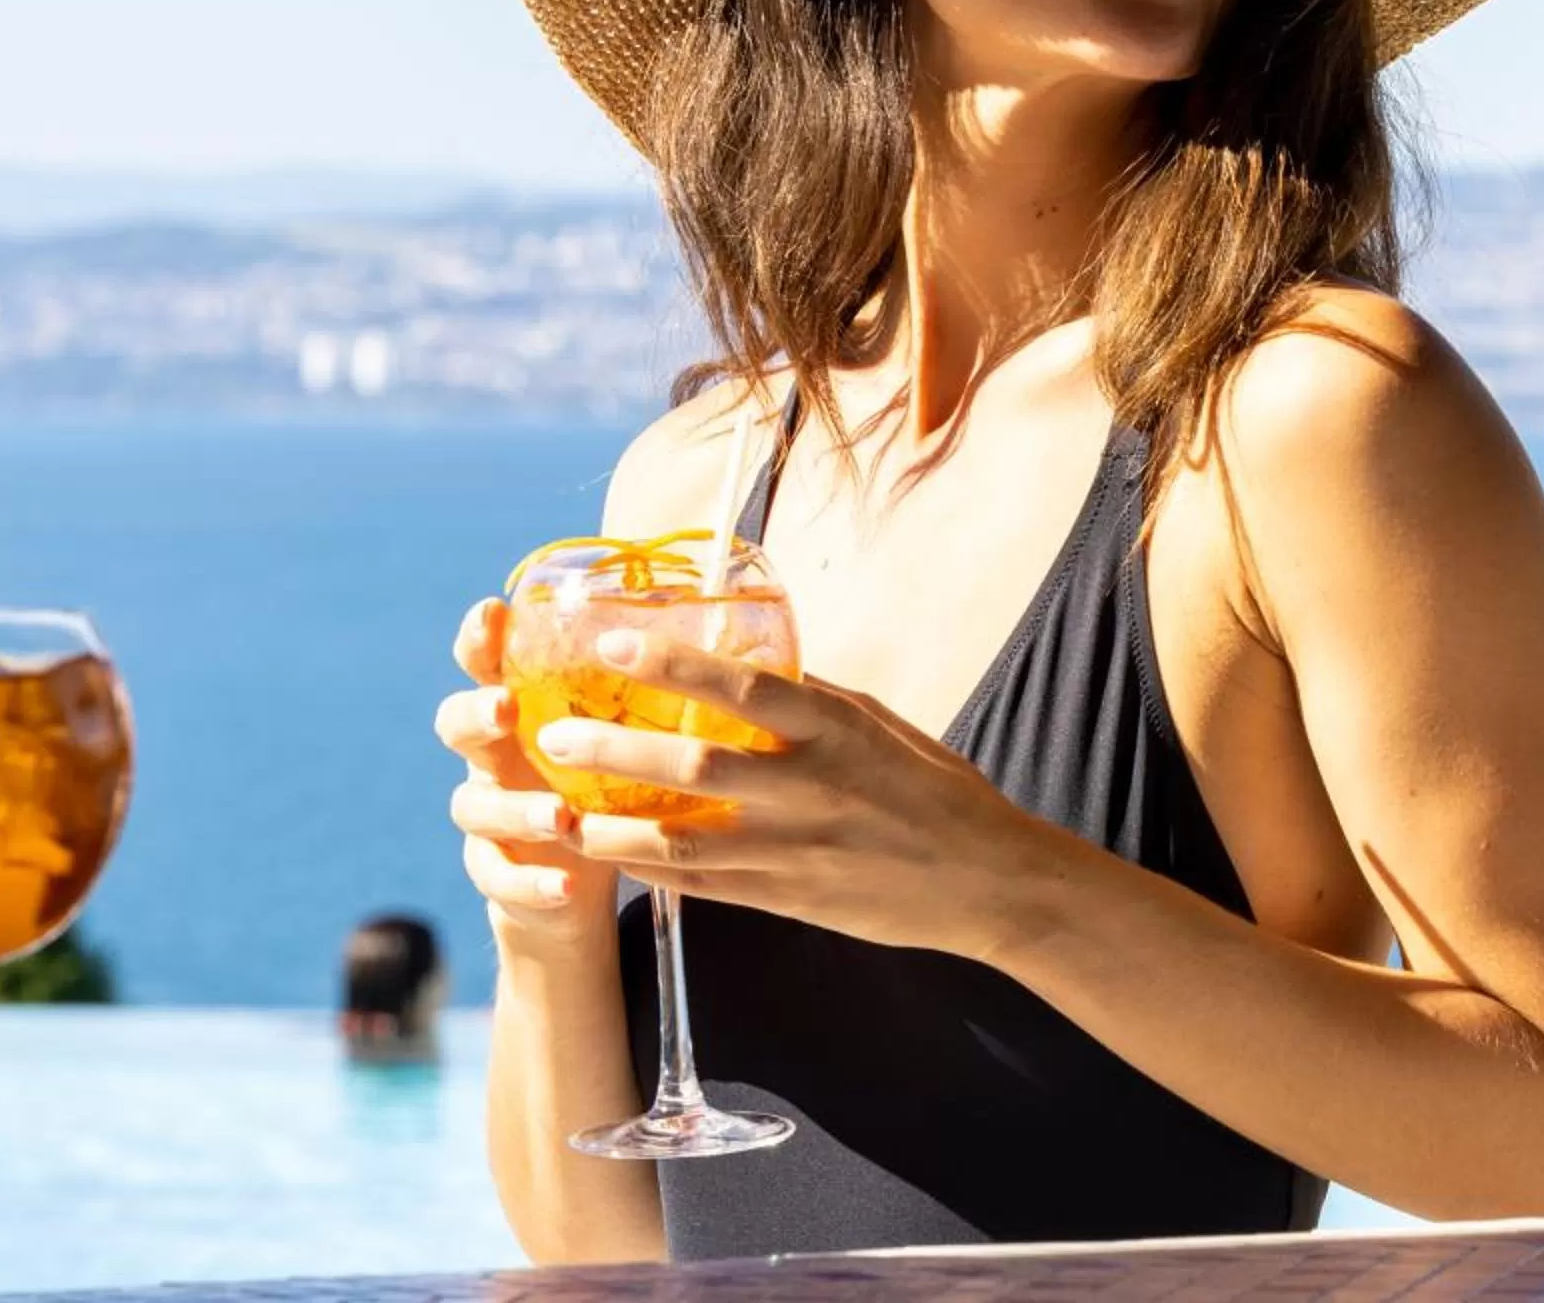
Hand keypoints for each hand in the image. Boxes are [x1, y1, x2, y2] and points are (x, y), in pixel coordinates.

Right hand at [437, 599, 614, 948]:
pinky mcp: (494, 872)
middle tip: (507, 707)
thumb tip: (717, 634)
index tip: (493, 611)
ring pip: (474, 806)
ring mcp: (486, 816)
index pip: (485, 664)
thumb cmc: (600, 787)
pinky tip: (564, 884)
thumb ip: (637, 696)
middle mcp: (490, 757)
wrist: (569, 881)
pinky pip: (497, 877)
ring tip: (558, 816)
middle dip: (477, 712)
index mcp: (518, 712)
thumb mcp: (614, 738)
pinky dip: (530, 883)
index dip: (479, 638)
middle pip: (457, 724)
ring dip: (515, 809)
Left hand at [536, 629, 1065, 955]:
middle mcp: (809, 787)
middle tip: (556, 736)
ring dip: (612, 825)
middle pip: (693, 764)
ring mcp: (796, 849)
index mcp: (833, 729)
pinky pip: (704, 887)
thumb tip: (744, 661)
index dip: (674, 663)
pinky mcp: (790, 899)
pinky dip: (651, 870)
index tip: (613, 643)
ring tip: (557, 812)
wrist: (988, 881)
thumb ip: (810, 697)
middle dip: (615, 749)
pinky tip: (611, 854)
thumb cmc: (933, 789)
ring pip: (683, 839)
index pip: (744, 687)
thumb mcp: (879, 723)